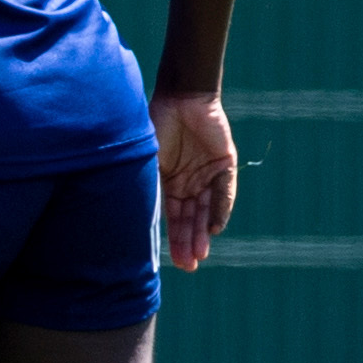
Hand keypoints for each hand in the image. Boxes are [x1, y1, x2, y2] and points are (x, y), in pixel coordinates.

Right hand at [150, 88, 235, 270]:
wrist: (179, 96)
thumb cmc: (155, 126)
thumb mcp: (147, 164)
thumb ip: (149, 190)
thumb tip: (138, 224)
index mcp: (169, 184)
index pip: (173, 219)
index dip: (174, 241)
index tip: (174, 264)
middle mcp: (189, 183)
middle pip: (190, 219)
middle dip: (189, 242)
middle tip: (189, 266)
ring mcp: (207, 174)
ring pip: (207, 209)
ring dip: (203, 231)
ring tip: (201, 253)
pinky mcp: (225, 163)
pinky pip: (224, 191)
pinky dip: (220, 209)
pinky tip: (214, 228)